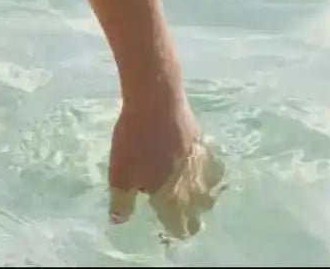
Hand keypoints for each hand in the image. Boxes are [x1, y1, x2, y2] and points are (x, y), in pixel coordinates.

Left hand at [109, 88, 224, 238]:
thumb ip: (122, 202)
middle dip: (190, 214)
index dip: (173, 230)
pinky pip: (210, 162)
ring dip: (202, 192)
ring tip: (189, 187)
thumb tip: (120, 221)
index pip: (182, 228)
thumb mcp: (120, 175)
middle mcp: (194, 186)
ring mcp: (202, 163)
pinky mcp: (203, 141)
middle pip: (200, 211)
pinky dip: (205, 166)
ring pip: (210, 188)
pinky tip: (195, 160)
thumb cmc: (136, 140)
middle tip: (176, 207)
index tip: (164, 224)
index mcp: (174, 199)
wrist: (156, 99)